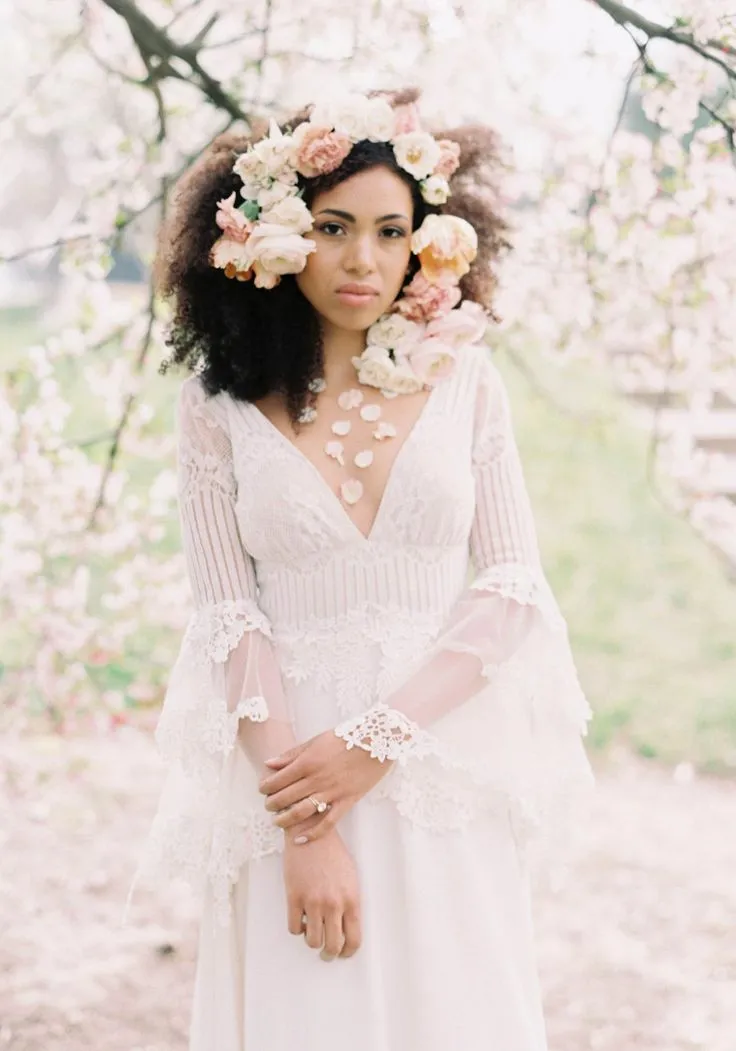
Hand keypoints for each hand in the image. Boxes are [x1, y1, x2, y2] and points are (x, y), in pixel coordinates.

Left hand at [259, 730, 390, 843]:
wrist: (378, 740)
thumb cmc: (345, 737)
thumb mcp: (316, 740)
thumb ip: (292, 754)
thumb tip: (269, 764)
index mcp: (308, 761)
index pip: (278, 779)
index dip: (266, 786)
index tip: (262, 790)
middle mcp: (317, 779)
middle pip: (286, 797)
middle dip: (271, 804)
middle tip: (267, 806)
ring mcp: (332, 792)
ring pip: (301, 812)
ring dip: (285, 819)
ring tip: (276, 822)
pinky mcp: (347, 801)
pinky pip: (327, 822)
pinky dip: (312, 834)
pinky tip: (300, 839)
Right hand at [283, 829, 361, 959]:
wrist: (311, 832)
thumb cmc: (333, 853)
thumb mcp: (351, 877)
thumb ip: (350, 902)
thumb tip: (346, 927)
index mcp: (351, 900)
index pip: (354, 940)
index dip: (348, 952)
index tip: (343, 953)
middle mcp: (334, 904)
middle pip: (332, 946)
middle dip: (329, 954)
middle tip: (326, 953)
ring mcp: (313, 902)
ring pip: (312, 941)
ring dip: (312, 942)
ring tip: (312, 933)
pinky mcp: (294, 897)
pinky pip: (294, 928)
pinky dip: (297, 928)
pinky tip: (301, 918)